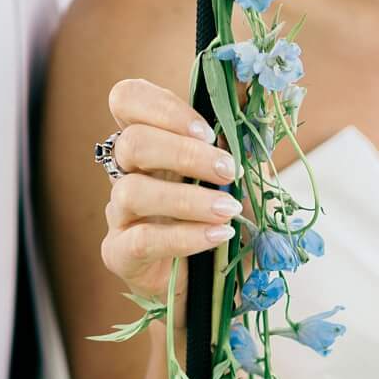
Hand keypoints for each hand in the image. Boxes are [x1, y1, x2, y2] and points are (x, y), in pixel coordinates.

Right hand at [100, 79, 244, 312]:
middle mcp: (129, 174)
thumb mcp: (246, 180)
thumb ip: (246, 137)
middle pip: (132, 142)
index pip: (128, 101)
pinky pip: (140, 239)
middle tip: (229, 170)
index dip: (161, 106)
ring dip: (187, 198)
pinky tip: (217, 236)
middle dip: (184, 152)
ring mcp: (121, 215)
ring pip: (132, 191)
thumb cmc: (228, 229)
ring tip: (229, 210)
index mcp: (154, 147)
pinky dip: (183, 236)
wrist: (220, 294)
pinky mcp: (121, 255)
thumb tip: (257, 83)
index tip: (207, 129)